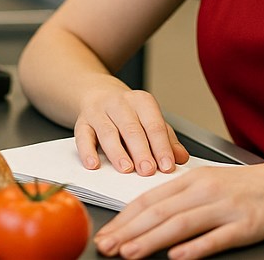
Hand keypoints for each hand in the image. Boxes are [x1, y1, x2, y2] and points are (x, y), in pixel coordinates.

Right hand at [74, 82, 189, 176]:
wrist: (98, 93)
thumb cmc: (129, 113)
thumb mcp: (150, 120)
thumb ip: (166, 139)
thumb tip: (181, 158)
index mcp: (142, 102)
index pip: (154, 125)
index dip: (161, 147)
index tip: (167, 166)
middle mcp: (120, 104)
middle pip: (132, 129)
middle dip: (141, 151)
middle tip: (148, 170)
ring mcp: (99, 112)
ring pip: (108, 132)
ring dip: (117, 152)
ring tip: (126, 169)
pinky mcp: (81, 122)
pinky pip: (83, 137)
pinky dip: (87, 151)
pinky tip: (94, 164)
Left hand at [94, 159, 263, 259]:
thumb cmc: (243, 186)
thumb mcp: (205, 184)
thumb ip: (176, 198)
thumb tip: (142, 216)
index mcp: (192, 180)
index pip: (150, 199)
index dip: (124, 218)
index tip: (106, 234)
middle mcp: (205, 191)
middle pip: (160, 212)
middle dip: (130, 231)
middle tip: (108, 247)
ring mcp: (225, 208)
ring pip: (183, 224)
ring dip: (153, 239)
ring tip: (130, 253)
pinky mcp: (245, 225)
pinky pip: (218, 237)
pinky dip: (197, 247)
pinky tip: (179, 256)